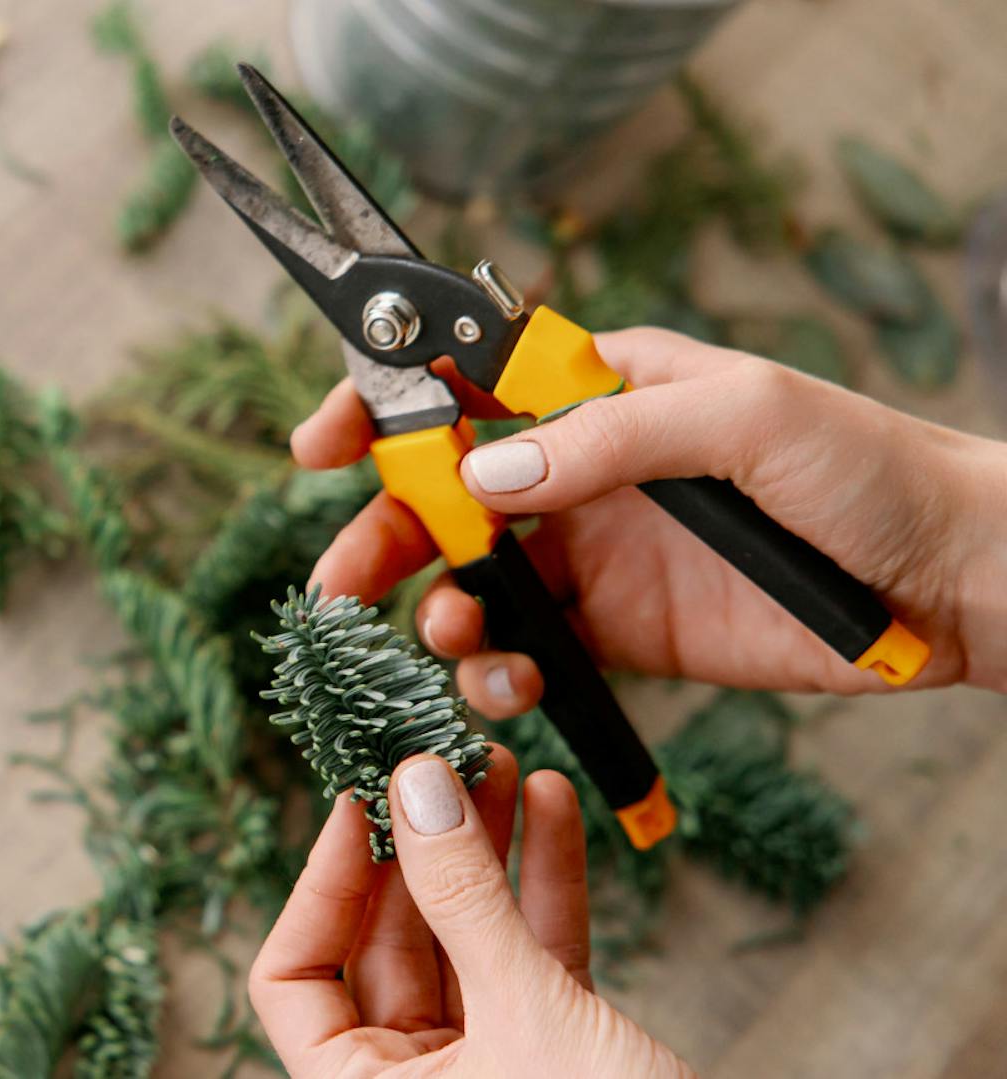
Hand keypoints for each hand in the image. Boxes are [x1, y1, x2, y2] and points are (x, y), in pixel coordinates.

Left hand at [251, 747, 693, 1076]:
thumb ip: (470, 902)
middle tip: (441, 757)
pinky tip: (551, 806)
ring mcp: (484, 1067)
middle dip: (419, 845)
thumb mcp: (528, 1017)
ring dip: (484, 849)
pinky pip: (532, 957)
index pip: (293, 978)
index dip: (319, 883)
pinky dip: (543, 885)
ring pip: (464, 938)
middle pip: (385, 942)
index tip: (359, 798)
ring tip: (502, 762)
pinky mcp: (553, 1054)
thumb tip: (417, 785)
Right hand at [292, 328, 1006, 715]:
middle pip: (441, 496)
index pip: (463, 383)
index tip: (320, 447)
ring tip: (455, 635)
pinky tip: (509, 684)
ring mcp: (594, 554)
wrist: (951, 582)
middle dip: (382, 535)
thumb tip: (484, 472)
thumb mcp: (741, 417)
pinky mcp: (618, 635)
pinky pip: (525, 654)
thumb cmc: (866, 467)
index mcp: (600, 388)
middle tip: (348, 583)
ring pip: (469, 581)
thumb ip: (607, 436)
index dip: (381, 409)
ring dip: (437, 611)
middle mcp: (580, 469)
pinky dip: (496, 674)